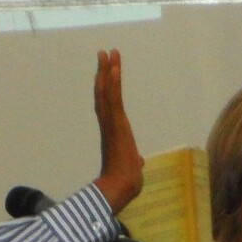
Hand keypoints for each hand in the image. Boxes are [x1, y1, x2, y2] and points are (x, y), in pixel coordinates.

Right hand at [92, 49, 143, 212]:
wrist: (119, 188)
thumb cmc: (125, 182)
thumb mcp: (132, 167)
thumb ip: (133, 161)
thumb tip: (138, 162)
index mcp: (112, 132)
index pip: (108, 104)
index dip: (106, 86)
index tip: (107, 71)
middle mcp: (108, 124)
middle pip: (104, 92)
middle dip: (103, 72)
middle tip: (103, 53)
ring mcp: (111, 124)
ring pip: (107, 92)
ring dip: (107, 71)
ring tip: (108, 53)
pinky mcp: (116, 125)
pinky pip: (114, 100)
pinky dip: (113, 84)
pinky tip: (114, 69)